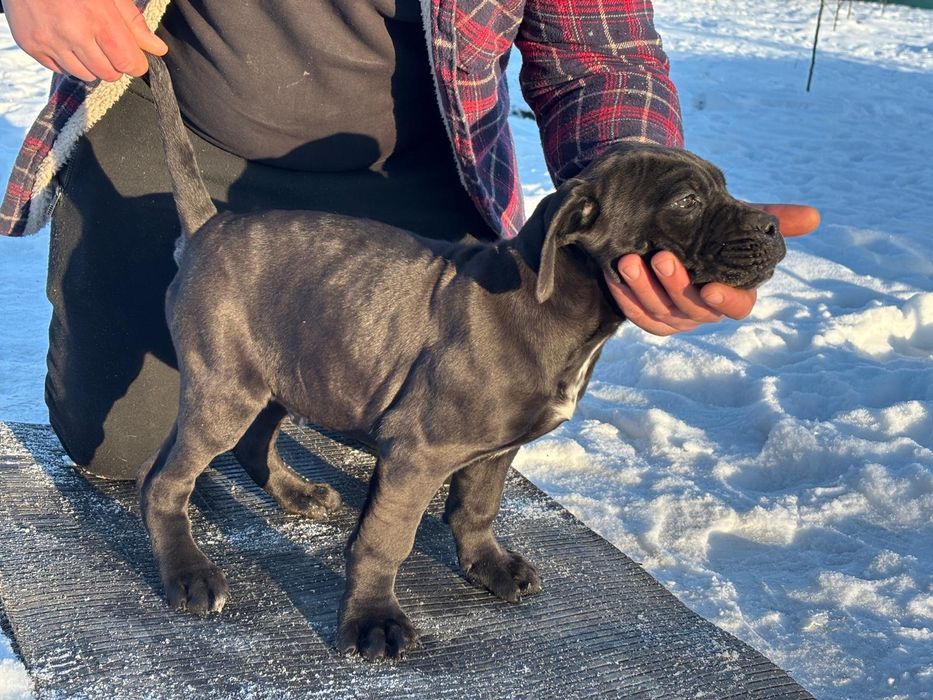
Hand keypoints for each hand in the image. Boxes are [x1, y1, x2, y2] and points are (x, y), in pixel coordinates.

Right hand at [4, 0, 167, 81]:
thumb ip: (133, 23)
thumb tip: (157, 49)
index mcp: (98, 19)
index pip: (128, 63)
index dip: (135, 63)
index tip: (134, 57)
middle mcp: (73, 34)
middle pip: (108, 74)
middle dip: (114, 64)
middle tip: (108, 45)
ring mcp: (50, 41)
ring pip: (85, 75)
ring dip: (92, 65)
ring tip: (86, 40)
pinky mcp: (31, 45)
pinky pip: (60, 70)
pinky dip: (68, 61)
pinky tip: (67, 41)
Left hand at [605, 203, 819, 335]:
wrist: (662, 228)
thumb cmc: (705, 227)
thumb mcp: (732, 219)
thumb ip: (767, 218)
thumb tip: (814, 216)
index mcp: (732, 290)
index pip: (738, 306)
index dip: (727, 300)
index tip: (711, 285)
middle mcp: (704, 309)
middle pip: (693, 309)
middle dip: (675, 286)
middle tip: (661, 257)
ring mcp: (675, 316)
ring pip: (661, 313)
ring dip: (644, 290)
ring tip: (629, 261)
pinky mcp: (647, 315)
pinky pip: (636, 315)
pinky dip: (626, 297)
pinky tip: (616, 276)